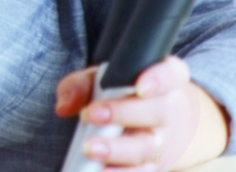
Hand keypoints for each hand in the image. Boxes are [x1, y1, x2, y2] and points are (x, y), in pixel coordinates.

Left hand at [54, 56, 228, 170]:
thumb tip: (64, 105)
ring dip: (117, 150)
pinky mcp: (157, 166)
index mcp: (166, 80)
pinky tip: (99, 171)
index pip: (170, 73)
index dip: (158, 79)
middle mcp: (171, 111)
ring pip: (147, 148)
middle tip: (91, 114)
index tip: (139, 87)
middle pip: (155, 112)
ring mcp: (165, 142)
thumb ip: (83, 84)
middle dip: (122, 113)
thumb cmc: (127, 95)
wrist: (162, 127)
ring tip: (89, 149)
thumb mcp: (106, 80)